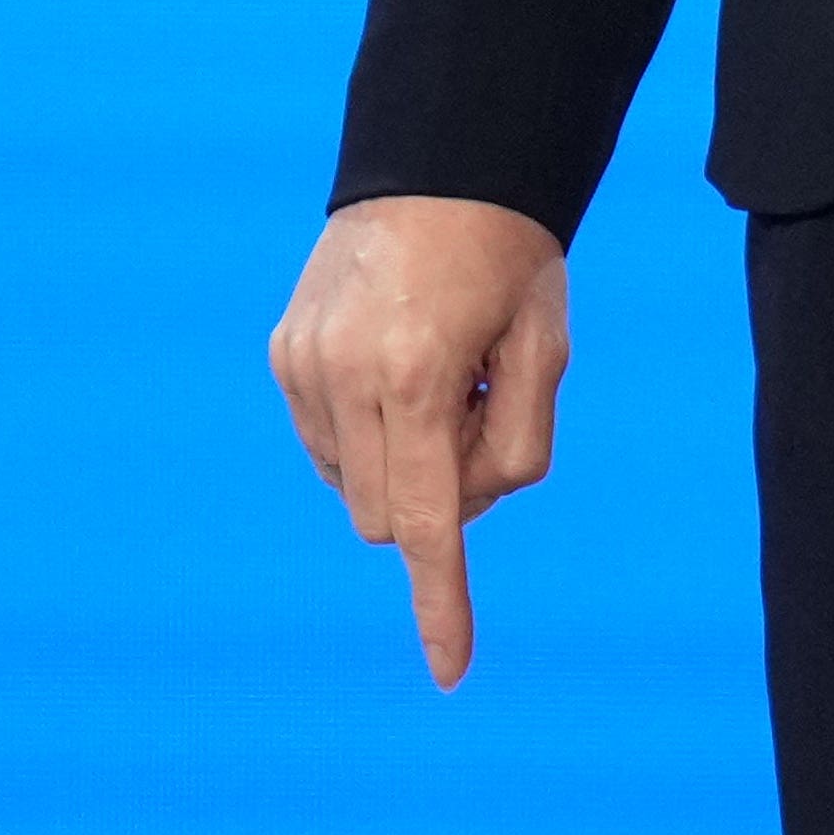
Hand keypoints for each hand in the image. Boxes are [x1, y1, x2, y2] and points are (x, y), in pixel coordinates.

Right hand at [270, 193, 568, 688]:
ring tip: (444, 375)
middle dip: (443, 496)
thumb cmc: (512, 256)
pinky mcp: (285, 354)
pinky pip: (328, 441)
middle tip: (487, 411)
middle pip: (391, 515)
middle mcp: (345, 375)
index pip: (428, 520)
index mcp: (418, 374)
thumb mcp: (549, 347)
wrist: (443, 162)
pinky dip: (371, 433)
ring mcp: (304, 365)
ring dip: (404, 463)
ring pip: (353, 485)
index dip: (442, 601)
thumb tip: (462, 514)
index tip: (450, 672)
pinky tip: (403, 368)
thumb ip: (518, 445)